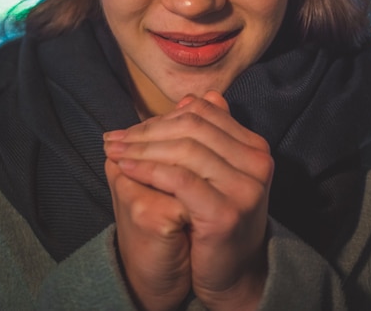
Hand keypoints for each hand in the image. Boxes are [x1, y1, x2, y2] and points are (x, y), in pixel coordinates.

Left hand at [104, 91, 273, 310]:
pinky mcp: (226, 212)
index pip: (202, 114)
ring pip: (184, 150)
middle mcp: (257, 162)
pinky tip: (126, 169)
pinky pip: (180, 179)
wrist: (232, 273)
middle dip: (147, 131)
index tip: (130, 128)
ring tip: (114, 152)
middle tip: (114, 138)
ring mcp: (245, 188)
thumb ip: (208, 134)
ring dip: (141, 148)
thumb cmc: (216, 218)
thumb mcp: (215, 171)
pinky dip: (148, 169)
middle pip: (192, 127)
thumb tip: (192, 97)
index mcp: (254, 147)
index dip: (161, 116)